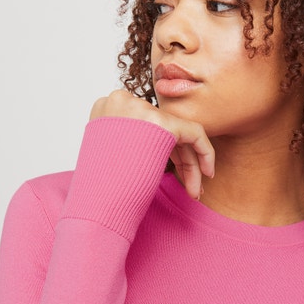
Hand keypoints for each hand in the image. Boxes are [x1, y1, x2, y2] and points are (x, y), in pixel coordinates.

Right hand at [89, 89, 214, 199]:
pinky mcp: (160, 122)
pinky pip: (195, 132)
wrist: (96, 202)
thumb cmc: (100, 189)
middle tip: (189, 187)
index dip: (163, 150)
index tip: (171, 174)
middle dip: (180, 160)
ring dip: (190, 165)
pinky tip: (207, 173)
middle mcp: (121, 101)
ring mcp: (140, 109)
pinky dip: (205, 152)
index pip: (146, 124)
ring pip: (179, 133)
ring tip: (196, 192)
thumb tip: (152, 144)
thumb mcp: (109, 153)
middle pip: (163, 128)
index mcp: (106, 108)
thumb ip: (130, 139)